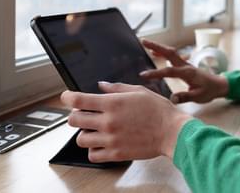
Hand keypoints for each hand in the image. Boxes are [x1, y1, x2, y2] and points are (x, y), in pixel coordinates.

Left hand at [61, 82, 192, 161]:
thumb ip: (116, 88)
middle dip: (75, 116)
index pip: (78, 100)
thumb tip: (101, 85)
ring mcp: (110, 139)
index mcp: (112, 104)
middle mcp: (108, 122)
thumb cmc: (159, 110)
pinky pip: (92, 155)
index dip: (67, 97)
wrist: (172, 132)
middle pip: (73, 120)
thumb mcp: (139, 91)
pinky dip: (93, 149)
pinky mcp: (116, 154)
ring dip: (84, 133)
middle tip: (83, 115)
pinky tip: (101, 143)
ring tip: (93, 130)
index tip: (67, 97)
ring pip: (80, 139)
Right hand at [140, 40, 228, 103]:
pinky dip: (163, 52)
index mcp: (188, 73)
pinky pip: (172, 56)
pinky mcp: (184, 65)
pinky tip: (156, 53)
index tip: (143, 75)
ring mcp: (185, 64)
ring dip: (158, 47)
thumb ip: (185, 97)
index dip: (156, 73)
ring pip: (170, 52)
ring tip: (145, 43)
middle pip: (169, 53)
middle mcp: (185, 65)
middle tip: (143, 41)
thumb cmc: (209, 91)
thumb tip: (172, 98)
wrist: (219, 85)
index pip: (169, 71)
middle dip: (156, 46)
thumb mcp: (199, 97)